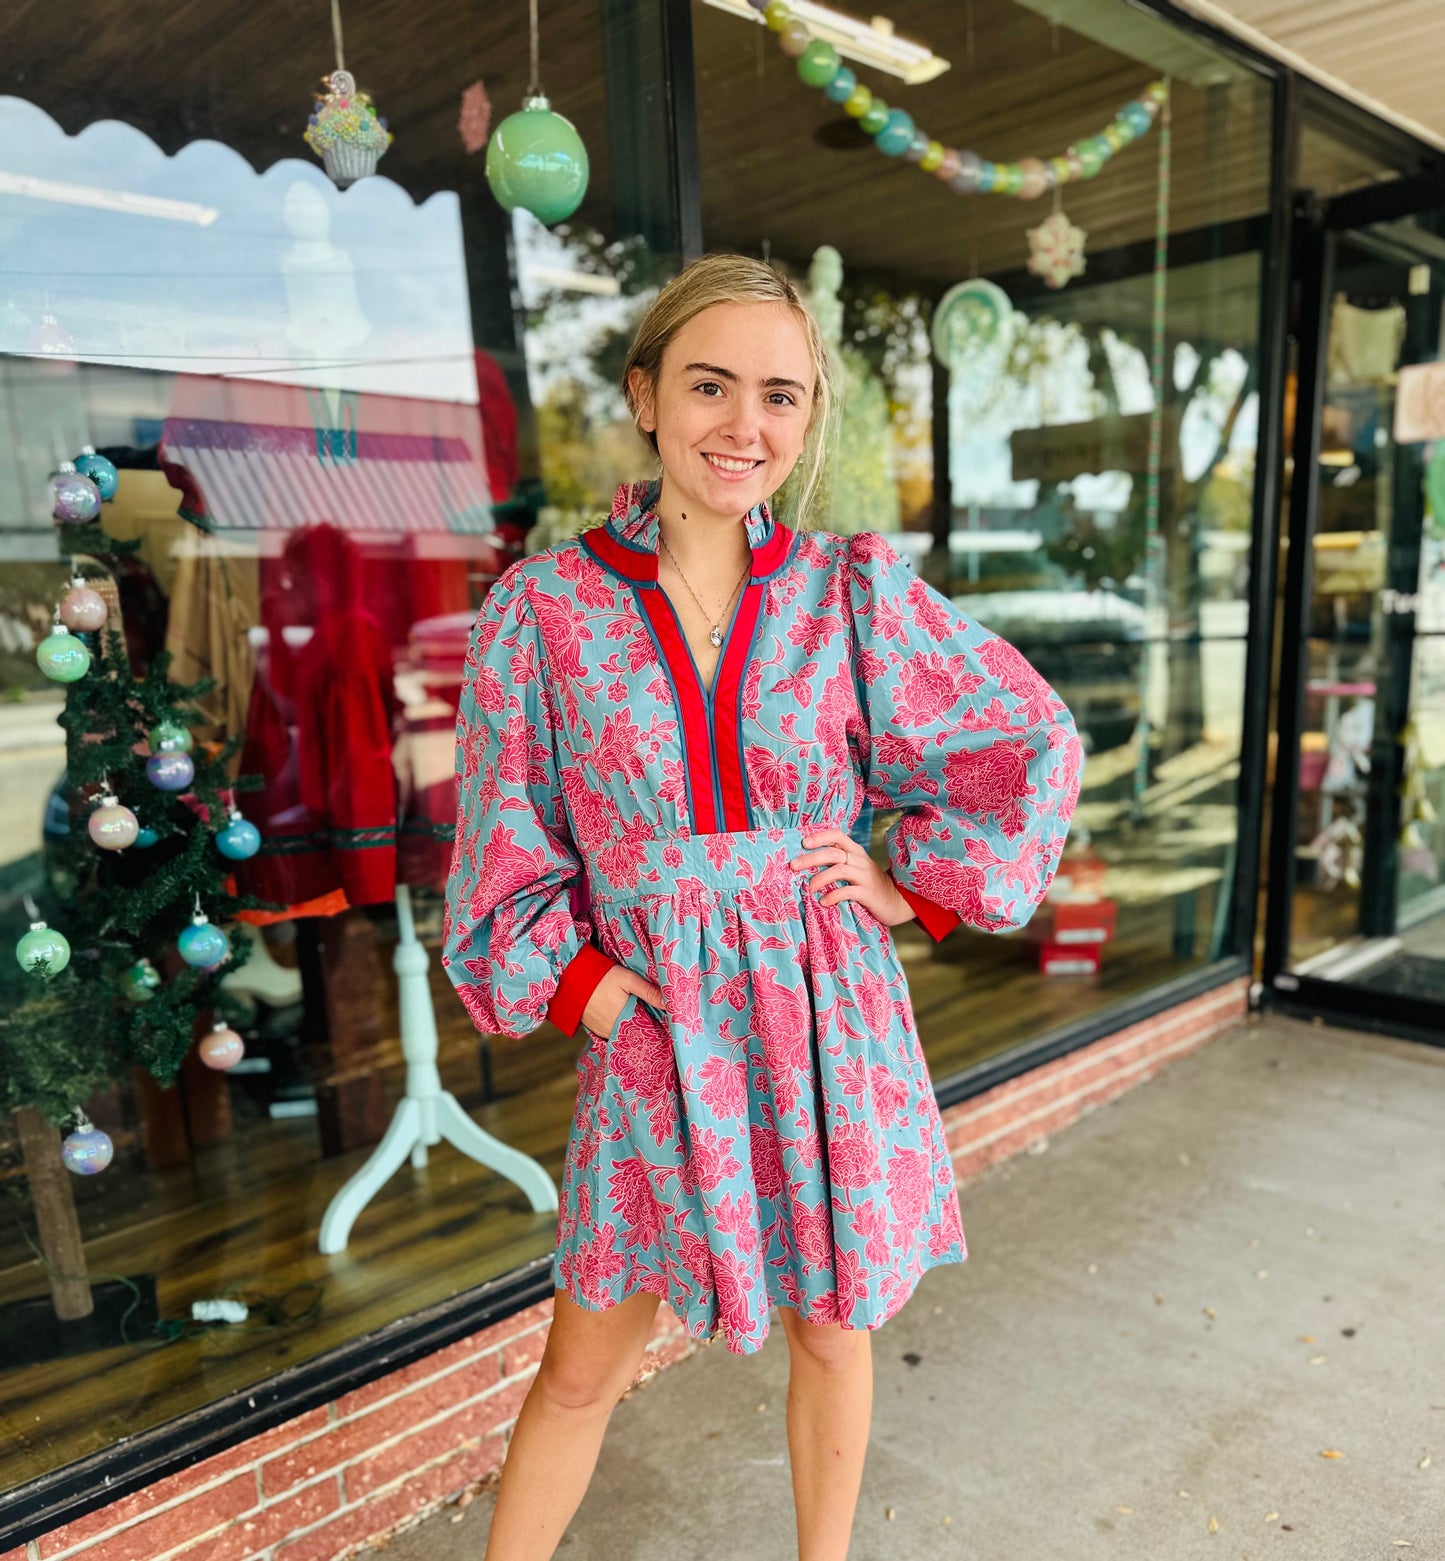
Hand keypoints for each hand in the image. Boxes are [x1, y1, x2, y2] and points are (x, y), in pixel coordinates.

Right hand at [582, 963, 664, 1037]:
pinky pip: (612, 1034)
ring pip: (624, 1034)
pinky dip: (620, 1029)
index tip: (664, 1021)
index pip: (647, 1029)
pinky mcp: (595, 1030)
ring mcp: (603, 1031)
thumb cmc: (602, 977)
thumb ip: (649, 991)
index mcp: (625, 1018)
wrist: (572, 978)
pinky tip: (624, 1019)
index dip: (656, 1025)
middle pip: (635, 1033)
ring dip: (632, 1028)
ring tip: (639, 1017)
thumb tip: (669, 1003)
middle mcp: (614, 1029)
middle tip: (653, 1018)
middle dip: (645, 1027)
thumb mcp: (628, 979)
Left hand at [792, 829, 917, 927]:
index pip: (837, 835)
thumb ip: (837, 862)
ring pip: (839, 869)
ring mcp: (865, 876)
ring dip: (820, 878)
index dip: (820, 836)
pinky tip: (823, 901)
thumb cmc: (868, 884)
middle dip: (811, 858)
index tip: (803, 842)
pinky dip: (833, 895)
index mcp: (855, 851)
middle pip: (833, 853)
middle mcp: (860, 860)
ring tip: (808, 887)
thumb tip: (805, 862)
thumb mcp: (856, 867)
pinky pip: (848, 891)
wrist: (896, 901)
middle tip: (793, 865)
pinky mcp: (868, 893)